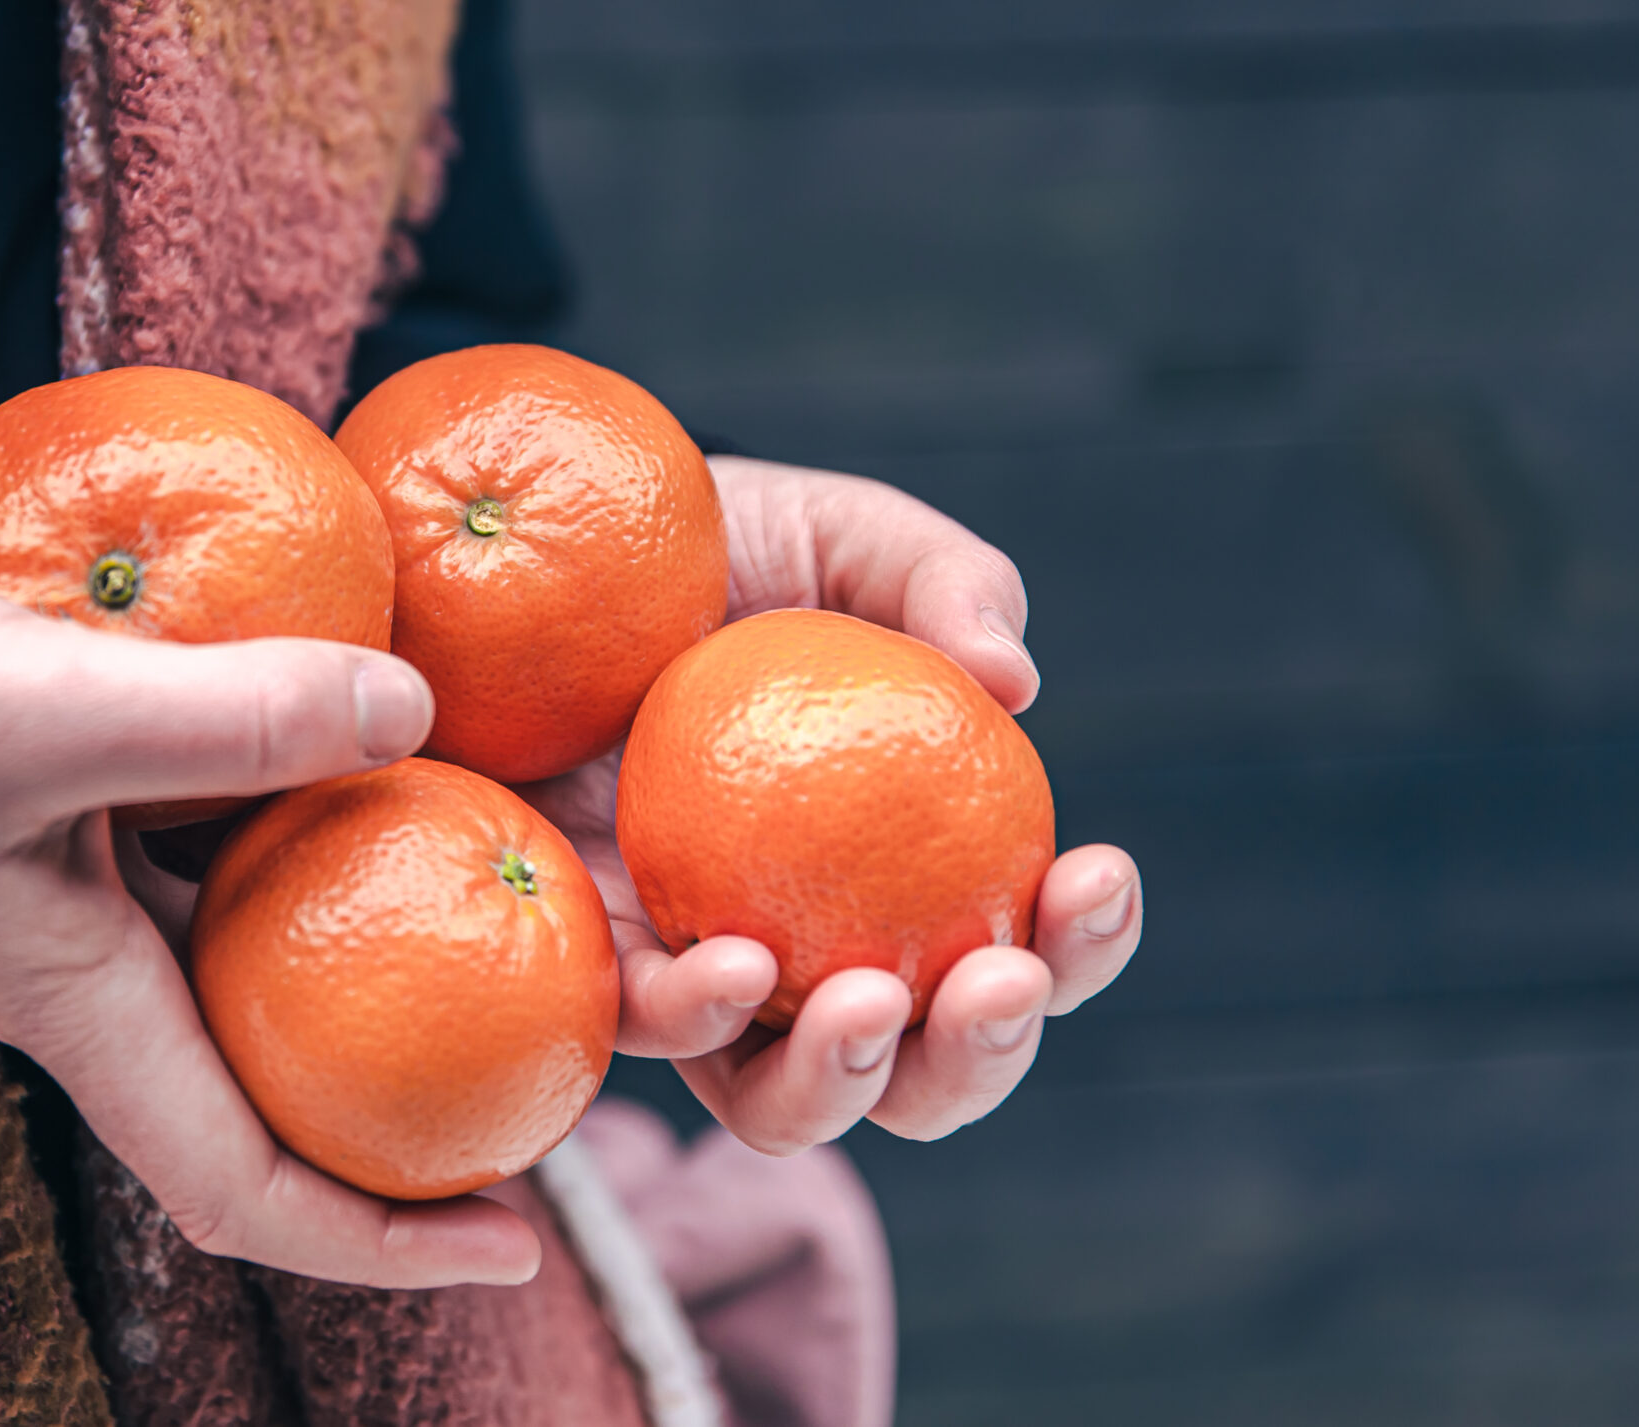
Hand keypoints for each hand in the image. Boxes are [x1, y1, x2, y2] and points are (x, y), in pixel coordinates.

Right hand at [0, 541, 537, 1288]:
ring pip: (250, 958)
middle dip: (409, 1103)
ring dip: (368, 947)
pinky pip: (208, 854)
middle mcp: (86, 978)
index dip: (386, 1242)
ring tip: (492, 900)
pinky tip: (359, 752)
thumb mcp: (41, 712)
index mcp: (82, 1010)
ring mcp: (67, 899)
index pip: (248, 1190)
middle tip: (550, 1061)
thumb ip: (225, 717)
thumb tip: (414, 710)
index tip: (519, 1241)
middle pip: (273, 1089)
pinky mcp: (57, 813)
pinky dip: (291, 826)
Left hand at [520, 457, 1143, 1153]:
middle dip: (980, 1061)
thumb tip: (1012, 680)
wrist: (546, 543)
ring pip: (781, 1101)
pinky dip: (697, 1014)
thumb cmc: (727, 548)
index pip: (1026, 948)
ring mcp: (696, 969)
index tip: (1092, 873)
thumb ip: (945, 585)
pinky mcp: (585, 956)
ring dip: (847, 1081)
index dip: (1081, 946)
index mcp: (912, 870)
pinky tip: (732, 963)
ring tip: (869, 1008)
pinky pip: (643, 1023)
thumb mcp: (849, 538)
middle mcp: (814, 948)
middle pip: (923, 1077)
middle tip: (997, 979)